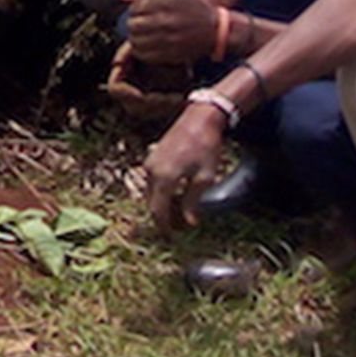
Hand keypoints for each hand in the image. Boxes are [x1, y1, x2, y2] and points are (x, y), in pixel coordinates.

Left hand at [124, 0, 219, 66]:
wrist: (215, 30)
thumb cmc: (192, 10)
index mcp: (167, 4)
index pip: (136, 7)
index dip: (133, 10)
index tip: (137, 13)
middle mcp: (167, 21)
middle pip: (134, 25)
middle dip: (132, 25)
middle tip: (136, 26)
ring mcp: (169, 39)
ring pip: (137, 41)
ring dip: (134, 39)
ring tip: (140, 37)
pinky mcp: (171, 53)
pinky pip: (145, 55)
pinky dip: (140, 52)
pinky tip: (145, 48)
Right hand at [142, 103, 231, 231]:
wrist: (199, 118)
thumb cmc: (206, 147)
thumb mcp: (205, 177)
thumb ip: (193, 201)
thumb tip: (189, 223)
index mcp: (164, 178)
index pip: (157, 211)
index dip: (164, 227)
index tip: (172, 238)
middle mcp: (151, 171)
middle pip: (151, 203)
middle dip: (162, 217)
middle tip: (176, 229)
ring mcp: (150, 162)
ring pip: (150, 192)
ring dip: (160, 204)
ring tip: (177, 213)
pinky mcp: (153, 156)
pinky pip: (152, 181)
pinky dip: (160, 192)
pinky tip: (174, 194)